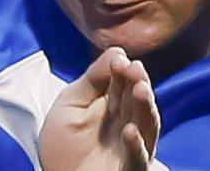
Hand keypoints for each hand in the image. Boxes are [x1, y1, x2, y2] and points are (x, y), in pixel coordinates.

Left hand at [38, 47, 160, 170]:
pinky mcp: (131, 168)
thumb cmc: (63, 143)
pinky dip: (136, 145)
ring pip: (146, 125)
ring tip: (140, 90)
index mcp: (113, 106)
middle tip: (134, 69)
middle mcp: (127, 123)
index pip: (122, 83)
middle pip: (137, 101)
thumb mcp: (71, 104)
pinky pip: (138, 158)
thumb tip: (117, 50)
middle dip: (137, 82)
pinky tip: (130, 130)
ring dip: (144, 107)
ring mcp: (131, 146)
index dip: (122, 69)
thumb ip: (92, 79)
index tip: (119, 58)